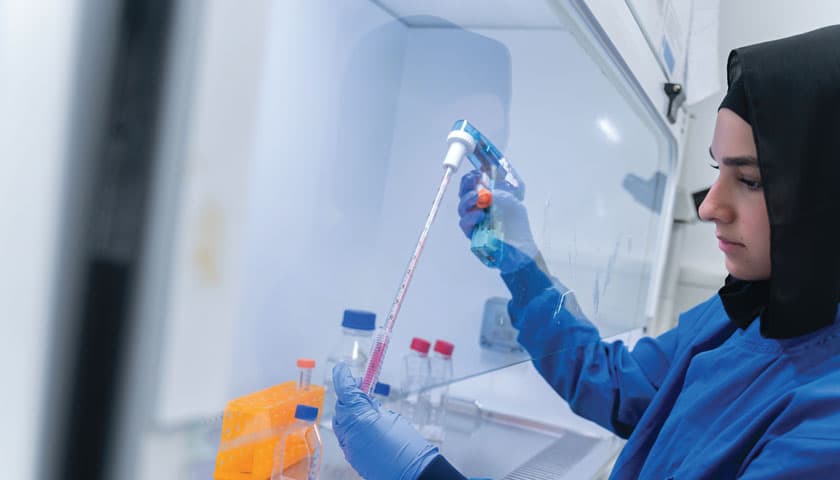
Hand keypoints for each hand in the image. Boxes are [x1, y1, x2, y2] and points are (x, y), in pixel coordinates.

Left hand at [332, 363, 438, 479]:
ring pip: (342, 423)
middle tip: (364, 390)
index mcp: (360, 417)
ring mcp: (349, 447)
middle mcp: (349, 433)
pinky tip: (367, 428)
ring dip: (351, 414)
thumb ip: (373, 408)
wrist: (413, 473)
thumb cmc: (408, 446)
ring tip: (368, 411)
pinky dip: (354, 429)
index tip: (342, 368)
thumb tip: (364, 402)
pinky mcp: (352, 458)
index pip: (345, 391)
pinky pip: (347, 438)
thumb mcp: (392, 418)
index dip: (343, 378)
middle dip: (350, 398)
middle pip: (342, 407)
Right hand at [457, 170, 539, 273]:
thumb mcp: (513, 200)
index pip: (471, 185)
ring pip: (462, 209)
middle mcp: (476, 209)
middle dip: (466, 186)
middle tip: (474, 181)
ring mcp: (473, 222)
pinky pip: (465, 224)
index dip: (470, 178)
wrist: (520, 246)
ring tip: (478, 198)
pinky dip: (471, 218)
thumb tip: (486, 181)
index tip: (477, 173)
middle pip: (463, 195)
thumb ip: (501, 189)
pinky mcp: (471, 234)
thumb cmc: (517, 224)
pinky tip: (480, 215)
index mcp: (484, 198)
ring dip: (468, 200)